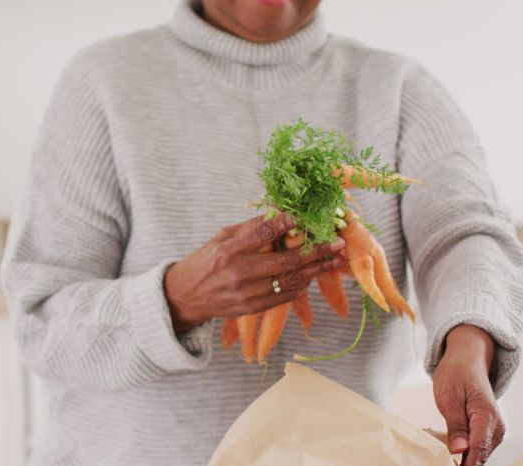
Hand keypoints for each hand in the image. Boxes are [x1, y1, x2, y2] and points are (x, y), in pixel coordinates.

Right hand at [163, 214, 345, 333]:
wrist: (185, 297)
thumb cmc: (204, 261)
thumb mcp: (221, 237)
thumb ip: (250, 228)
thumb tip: (279, 213)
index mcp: (229, 250)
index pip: (263, 233)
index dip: (288, 223)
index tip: (308, 214)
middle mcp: (239, 273)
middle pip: (286, 261)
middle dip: (316, 251)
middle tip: (337, 241)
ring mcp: (247, 294)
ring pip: (290, 281)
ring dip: (317, 270)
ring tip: (336, 259)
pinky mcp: (252, 308)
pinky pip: (284, 297)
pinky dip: (302, 285)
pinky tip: (314, 274)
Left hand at [432, 325, 504, 465]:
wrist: (468, 359)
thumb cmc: (457, 374)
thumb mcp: (449, 398)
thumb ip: (456, 426)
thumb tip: (459, 451)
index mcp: (487, 416)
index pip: (478, 450)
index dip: (464, 465)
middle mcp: (496, 426)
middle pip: (480, 456)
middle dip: (462, 463)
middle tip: (441, 461)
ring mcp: (495, 429)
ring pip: (480, 455)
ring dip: (464, 458)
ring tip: (444, 457)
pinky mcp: (489, 431)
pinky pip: (479, 448)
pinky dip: (466, 452)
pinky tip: (452, 450)